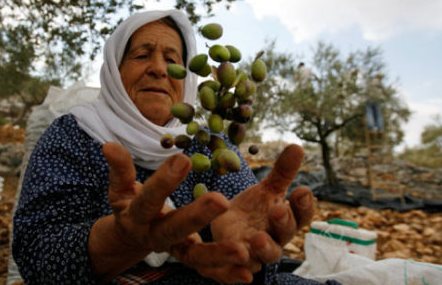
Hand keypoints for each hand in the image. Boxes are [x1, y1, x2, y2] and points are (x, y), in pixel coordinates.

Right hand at [89, 143, 251, 282]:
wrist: (130, 237)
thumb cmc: (130, 206)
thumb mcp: (120, 190)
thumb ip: (120, 170)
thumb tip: (108, 145)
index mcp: (137, 217)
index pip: (149, 200)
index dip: (163, 182)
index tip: (183, 158)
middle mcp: (154, 236)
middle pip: (175, 229)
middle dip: (197, 216)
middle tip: (221, 200)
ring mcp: (172, 251)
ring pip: (194, 258)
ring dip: (217, 255)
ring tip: (242, 250)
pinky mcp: (188, 259)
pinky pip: (206, 271)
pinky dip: (225, 274)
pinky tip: (247, 274)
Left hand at [211, 144, 314, 270]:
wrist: (226, 227)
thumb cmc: (253, 209)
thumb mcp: (266, 190)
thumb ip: (282, 173)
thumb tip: (297, 146)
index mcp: (285, 219)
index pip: (302, 215)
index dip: (303, 205)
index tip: (302, 190)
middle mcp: (275, 239)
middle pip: (285, 235)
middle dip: (283, 222)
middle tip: (279, 209)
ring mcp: (257, 254)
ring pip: (266, 255)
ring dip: (264, 248)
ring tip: (258, 238)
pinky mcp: (236, 264)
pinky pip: (240, 271)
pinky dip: (239, 271)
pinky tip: (238, 261)